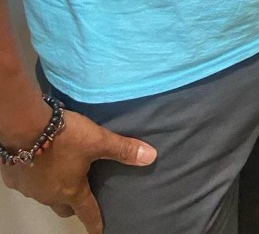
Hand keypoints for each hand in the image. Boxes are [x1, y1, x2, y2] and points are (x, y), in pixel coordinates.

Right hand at [1, 109, 155, 233]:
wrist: (25, 127)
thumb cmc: (66, 137)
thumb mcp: (98, 140)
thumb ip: (123, 149)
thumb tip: (152, 157)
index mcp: (71, 190)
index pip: (87, 213)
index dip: (95, 223)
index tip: (99, 231)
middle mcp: (49, 196)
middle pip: (64, 207)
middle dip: (73, 204)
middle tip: (82, 196)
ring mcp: (30, 189)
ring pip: (45, 196)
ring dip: (54, 189)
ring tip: (61, 175)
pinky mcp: (14, 178)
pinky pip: (27, 184)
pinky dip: (35, 179)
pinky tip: (37, 167)